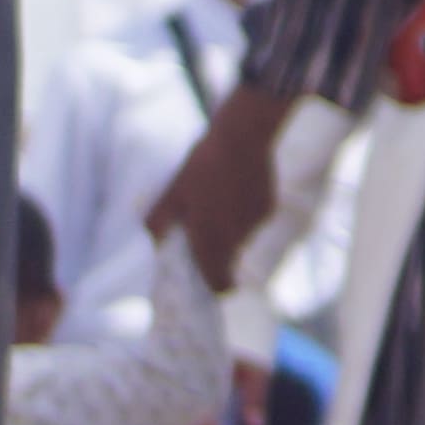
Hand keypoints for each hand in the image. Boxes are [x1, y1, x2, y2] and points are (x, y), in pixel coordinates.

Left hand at [150, 92, 288, 292]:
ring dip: (230, 227)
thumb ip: (159, 223)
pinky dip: (244, 210)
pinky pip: (254, 219)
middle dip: (218, 250)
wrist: (242, 139)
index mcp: (211, 241)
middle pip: (229, 259)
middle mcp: (236, 240)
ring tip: (218, 196)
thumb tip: (155, 242)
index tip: (208, 279)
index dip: (215, 285)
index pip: (220, 284)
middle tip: (204, 225)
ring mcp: (255, 225)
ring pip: (241, 237)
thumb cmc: (201, 167)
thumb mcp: (172, 193)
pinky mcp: (268, 209)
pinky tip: (236, 185)